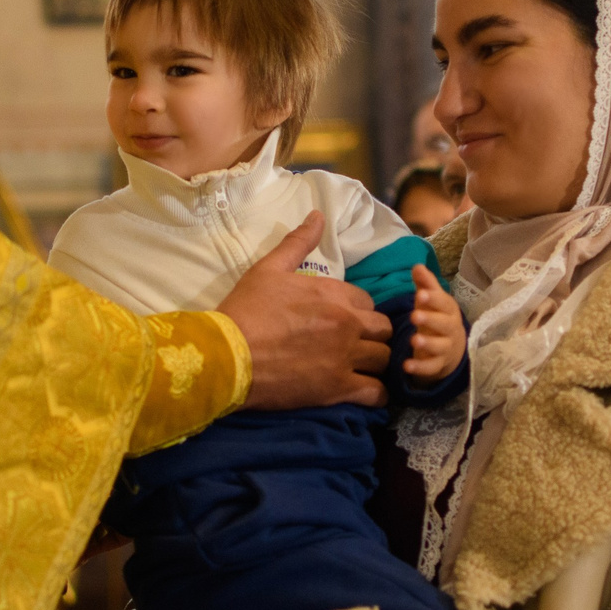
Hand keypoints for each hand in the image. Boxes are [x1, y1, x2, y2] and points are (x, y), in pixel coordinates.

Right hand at [218, 216, 392, 410]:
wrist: (226, 355)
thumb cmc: (245, 310)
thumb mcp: (269, 269)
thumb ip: (298, 242)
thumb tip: (318, 215)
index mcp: (333, 294)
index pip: (368, 301)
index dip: (358, 311)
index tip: (344, 320)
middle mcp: (347, 324)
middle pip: (383, 330)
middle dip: (373, 336)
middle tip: (356, 344)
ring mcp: (345, 358)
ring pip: (384, 360)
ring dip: (375, 363)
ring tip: (361, 368)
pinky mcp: (337, 390)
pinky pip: (376, 394)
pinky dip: (376, 394)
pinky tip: (365, 391)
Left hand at [404, 265, 466, 381]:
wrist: (452, 350)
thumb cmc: (438, 319)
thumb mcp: (432, 302)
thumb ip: (425, 285)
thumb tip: (417, 266)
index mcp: (449, 311)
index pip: (444, 303)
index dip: (433, 299)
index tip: (419, 294)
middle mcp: (451, 329)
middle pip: (444, 324)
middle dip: (431, 319)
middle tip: (414, 315)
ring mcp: (446, 349)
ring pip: (440, 347)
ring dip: (427, 343)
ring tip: (413, 340)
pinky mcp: (438, 366)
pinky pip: (431, 368)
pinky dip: (420, 367)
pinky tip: (406, 365)